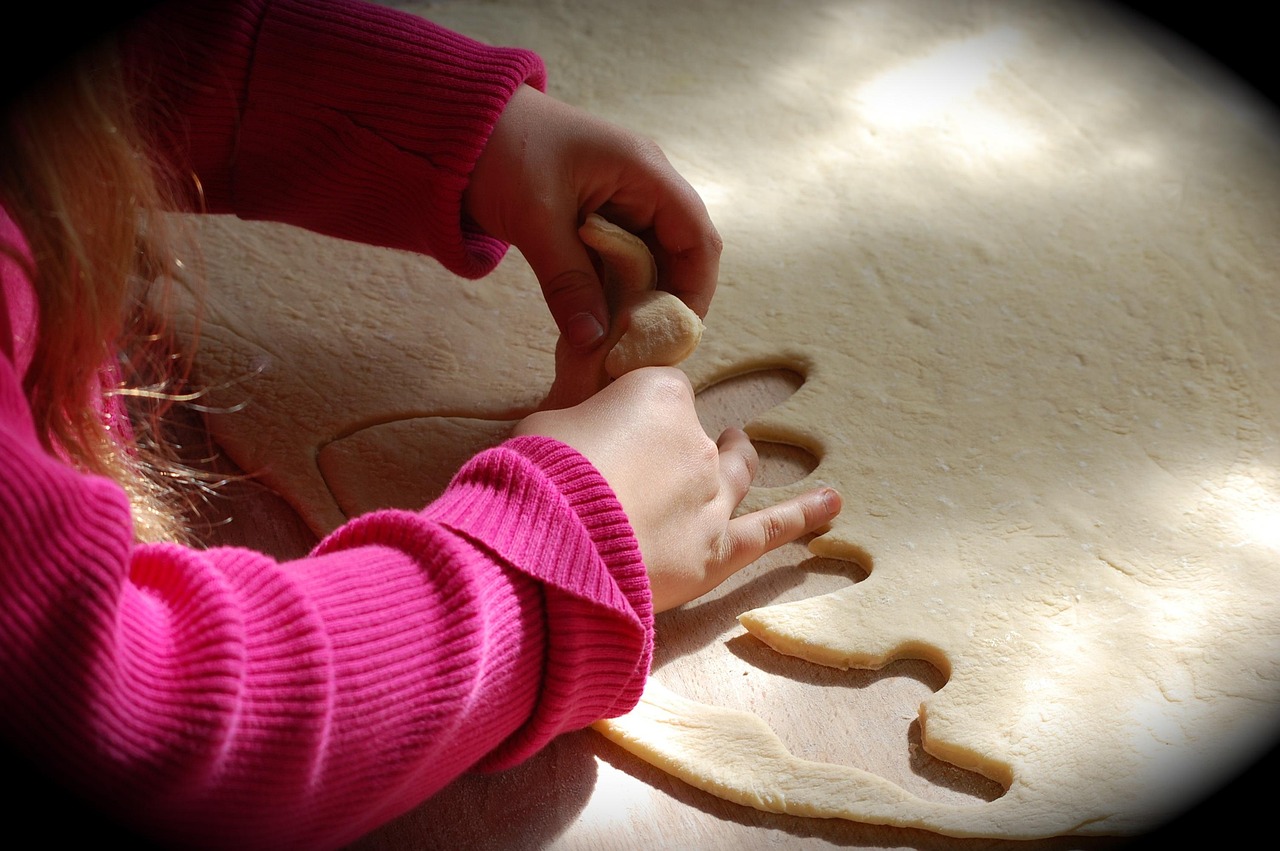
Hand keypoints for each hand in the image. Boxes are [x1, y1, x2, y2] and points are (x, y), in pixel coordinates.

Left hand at [465, 85, 721, 350]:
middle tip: (644, 349)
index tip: (675, 335)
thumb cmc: (502, 151)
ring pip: (649, 261)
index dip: (695, 289)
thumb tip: (593, 342)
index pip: (697, 237)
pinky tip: (598, 321)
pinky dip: (612, 291)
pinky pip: (619, 260)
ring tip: (620, 343)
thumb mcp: (535, 220)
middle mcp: (644, 184)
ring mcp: (621, 199)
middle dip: (665, 302)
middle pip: (679, 253)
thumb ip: (567, 282)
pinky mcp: (597, 216)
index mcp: (644, 171)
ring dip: (637, 300)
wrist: (457, 123)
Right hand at [513, 367, 842, 612]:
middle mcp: (695, 441)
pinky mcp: (717, 551)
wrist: (551, 549)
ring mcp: (713, 497)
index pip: (662, 391)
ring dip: (740, 457)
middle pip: (697, 434)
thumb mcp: (545, 420)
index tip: (616, 427)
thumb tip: (580, 386)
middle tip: (661, 450)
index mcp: (656, 397)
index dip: (638, 411)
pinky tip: (830, 504)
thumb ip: (577, 404)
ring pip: (738, 470)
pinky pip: (769, 529)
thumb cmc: (536, 478)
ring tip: (740, 447)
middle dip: (679, 440)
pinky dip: (802, 516)